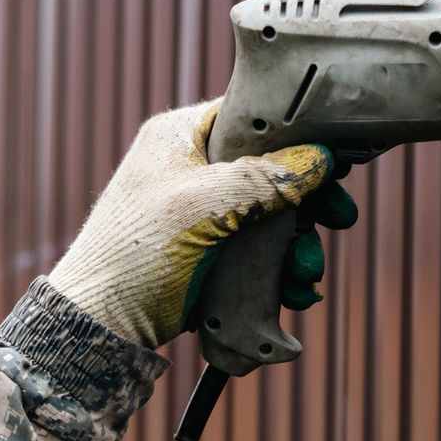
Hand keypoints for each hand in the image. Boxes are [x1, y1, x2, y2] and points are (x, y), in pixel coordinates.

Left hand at [46, 100, 354, 349]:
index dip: (300, 135)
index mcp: (183, 136)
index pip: (254, 116)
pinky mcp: (214, 250)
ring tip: (306, 273)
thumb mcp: (202, 206)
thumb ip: (263, 179)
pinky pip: (263, 249)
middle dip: (310, 201)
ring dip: (300, 244)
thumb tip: (319, 159)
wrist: (101, 325)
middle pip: (275, 168)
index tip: (338, 158)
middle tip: (340, 219)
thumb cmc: (135, 253)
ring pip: (275, 214)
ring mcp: (206, 211)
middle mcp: (197, 166)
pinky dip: (283, 268)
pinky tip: (296, 292)